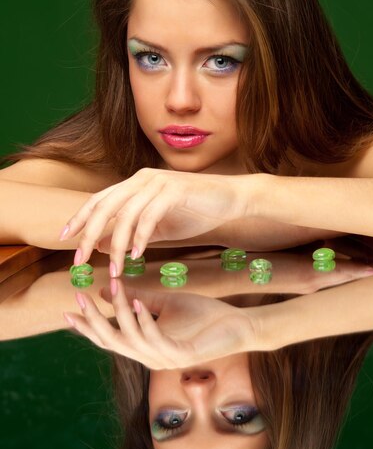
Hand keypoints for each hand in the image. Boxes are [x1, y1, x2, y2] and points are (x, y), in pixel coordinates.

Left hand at [60, 168, 255, 275]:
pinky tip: (138, 255)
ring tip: (115, 269)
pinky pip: (150, 216)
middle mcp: (142, 179)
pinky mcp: (174, 191)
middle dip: (89, 234)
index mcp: (135, 184)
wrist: (230, 199)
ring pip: (126, 214)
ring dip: (117, 244)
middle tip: (80, 260)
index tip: (65, 239)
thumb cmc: (195, 212)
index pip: (99, 199)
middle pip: (105, 206)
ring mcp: (158, 183)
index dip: (80, 218)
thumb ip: (131, 233)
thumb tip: (100, 246)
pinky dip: (141, 237)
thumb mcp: (157, 226)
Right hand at [63, 279, 259, 368]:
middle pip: (112, 342)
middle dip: (93, 321)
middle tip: (78, 298)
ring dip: (120, 313)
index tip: (68, 312)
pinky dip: (145, 321)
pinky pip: (156, 340)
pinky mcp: (182, 356)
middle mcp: (150, 357)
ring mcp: (165, 359)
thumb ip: (138, 297)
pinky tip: (138, 303)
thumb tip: (108, 289)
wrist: (237, 326)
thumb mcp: (165, 302)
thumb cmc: (203, 315)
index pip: (110, 338)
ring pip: (131, 339)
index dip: (88, 328)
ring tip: (112, 288)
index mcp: (145, 345)